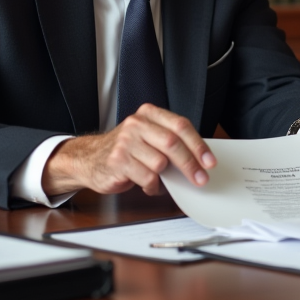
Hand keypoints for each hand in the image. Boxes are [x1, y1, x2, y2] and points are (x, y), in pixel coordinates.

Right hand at [41, 104, 215, 196]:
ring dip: (166, 178)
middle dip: (191, 164)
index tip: (209, 161)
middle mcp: (136, 124)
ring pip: (160, 163)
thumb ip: (170, 141)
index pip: (181, 126)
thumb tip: (199, 160)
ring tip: (161, 180)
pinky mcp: (118, 161)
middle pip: (173, 144)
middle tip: (201, 178)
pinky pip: (147, 178)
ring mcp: (125, 142)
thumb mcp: (147, 136)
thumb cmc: (126, 149)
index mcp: (148, 114)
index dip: (198, 145)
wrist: (89, 158)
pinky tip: (148, 184)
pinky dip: (153, 186)